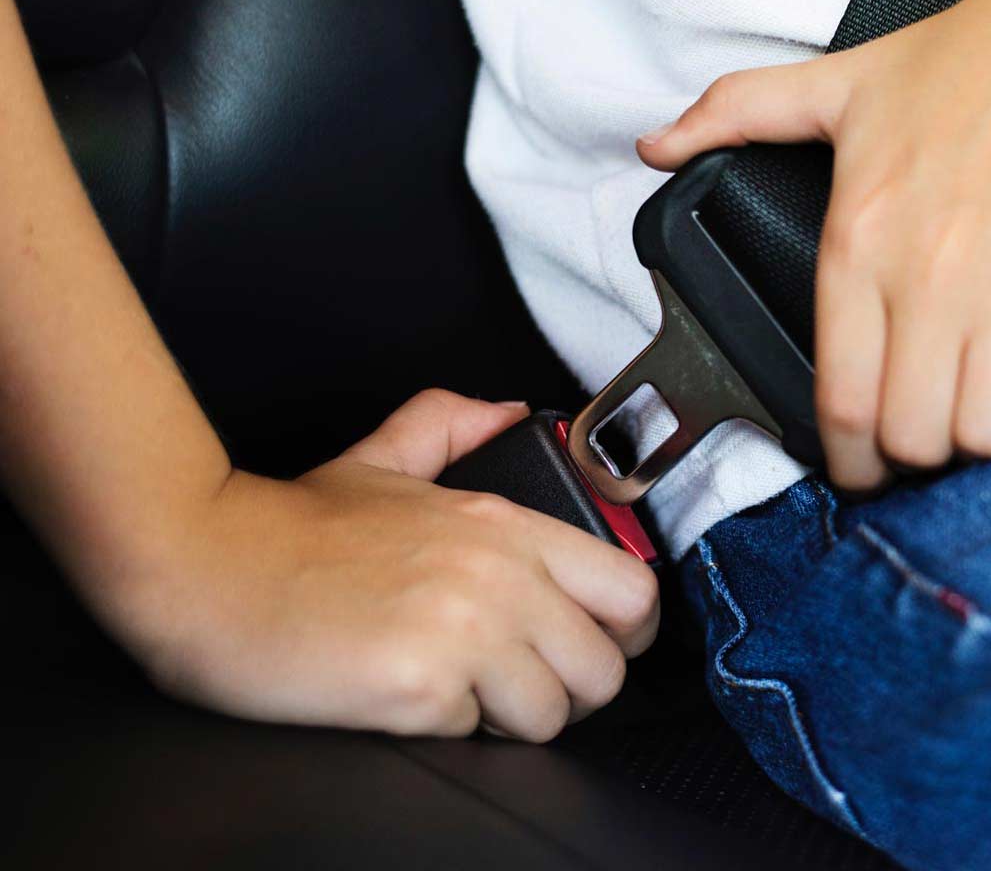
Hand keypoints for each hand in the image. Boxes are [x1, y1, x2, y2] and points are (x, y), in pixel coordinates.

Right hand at [109, 390, 659, 740]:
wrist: (199, 564)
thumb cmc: (289, 526)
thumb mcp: (382, 456)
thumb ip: (450, 424)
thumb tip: (510, 411)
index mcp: (505, 523)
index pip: (632, 591)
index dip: (625, 632)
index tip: (592, 644)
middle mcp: (500, 575)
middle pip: (608, 669)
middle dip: (573, 688)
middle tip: (523, 683)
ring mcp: (465, 633)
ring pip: (554, 715)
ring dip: (513, 718)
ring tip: (463, 693)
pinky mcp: (420, 689)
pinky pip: (479, 737)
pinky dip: (450, 730)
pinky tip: (408, 698)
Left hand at [639, 0, 990, 488]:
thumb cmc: (973, 56)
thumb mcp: (841, 79)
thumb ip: (738, 113)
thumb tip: (655, 145)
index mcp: (862, 236)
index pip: (841, 400)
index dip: (848, 460)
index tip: (859, 467)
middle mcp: (934, 271)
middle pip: (912, 436)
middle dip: (912, 456)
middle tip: (920, 436)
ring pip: (987, 434)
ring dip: (978, 440)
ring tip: (974, 409)